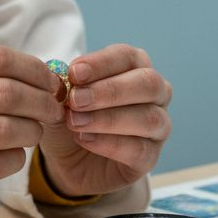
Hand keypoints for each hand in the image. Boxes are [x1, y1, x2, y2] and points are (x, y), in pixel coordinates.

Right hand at [0, 45, 64, 217]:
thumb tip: (26, 73)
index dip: (34, 69)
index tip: (50, 81)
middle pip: (5, 92)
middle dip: (42, 101)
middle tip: (53, 110)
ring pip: (4, 130)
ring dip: (31, 132)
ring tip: (32, 133)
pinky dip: (14, 159)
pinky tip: (11, 156)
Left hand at [38, 44, 171, 197]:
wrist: (67, 160)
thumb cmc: (70, 119)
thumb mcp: (59, 100)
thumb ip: (61, 86)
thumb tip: (59, 76)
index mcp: (134, 69)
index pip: (128, 57)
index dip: (102, 63)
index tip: (74, 73)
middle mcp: (155, 94)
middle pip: (148, 83)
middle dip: (110, 90)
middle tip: (76, 99)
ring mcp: (158, 126)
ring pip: (148, 118)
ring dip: (108, 119)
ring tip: (76, 122)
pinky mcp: (150, 157)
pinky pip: (139, 149)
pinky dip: (110, 144)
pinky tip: (85, 140)